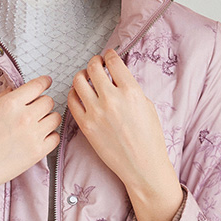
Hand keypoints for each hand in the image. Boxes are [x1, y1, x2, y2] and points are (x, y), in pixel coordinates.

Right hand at [0, 74, 60, 195]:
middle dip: (42, 103)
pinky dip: (50, 136)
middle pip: (48, 102)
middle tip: (35, 110)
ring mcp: (33, 135)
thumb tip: (15, 89)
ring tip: (37, 125)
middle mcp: (25, 116)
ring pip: (55, 118)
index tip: (46, 82)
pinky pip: (56, 138)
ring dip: (48, 119)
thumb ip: (2, 98)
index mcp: (10, 103)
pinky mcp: (38, 152)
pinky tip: (39, 138)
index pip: (37, 85)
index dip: (44, 82)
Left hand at [67, 50, 182, 220]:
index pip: (113, 62)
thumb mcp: (147, 106)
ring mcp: (96, 113)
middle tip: (95, 65)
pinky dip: (73, 94)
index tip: (108, 56)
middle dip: (94, 62)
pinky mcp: (86, 126)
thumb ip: (130, 89)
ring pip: (78, 82)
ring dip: (81, 76)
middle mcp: (112, 99)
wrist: (142, 165)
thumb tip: (116, 78)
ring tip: (86, 79)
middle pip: (93, 68)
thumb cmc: (149, 138)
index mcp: (131, 92)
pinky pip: (72, 101)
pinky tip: (79, 95)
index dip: (109, 55)